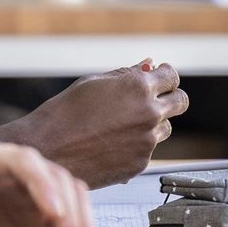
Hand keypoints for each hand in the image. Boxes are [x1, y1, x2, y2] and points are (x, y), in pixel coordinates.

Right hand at [0, 61, 188, 188]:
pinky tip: (111, 144)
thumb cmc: (63, 114)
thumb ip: (127, 74)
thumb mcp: (94, 83)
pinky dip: (136, 145)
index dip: (166, 77)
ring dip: (152, 124)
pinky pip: (148, 149)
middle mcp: (149, 112)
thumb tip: (150, 64)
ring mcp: (147, 140)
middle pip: (180, 102)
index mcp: (138, 86)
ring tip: (119, 126)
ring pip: (165, 127)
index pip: (172, 77)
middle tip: (156, 100)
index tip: (161, 79)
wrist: (47, 151)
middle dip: (170, 98)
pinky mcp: (141, 162)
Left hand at [0, 141, 94, 226]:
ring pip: (68, 195)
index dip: (41, 184)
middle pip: (55, 177)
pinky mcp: (32, 213)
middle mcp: (12, 170)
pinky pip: (65, 216)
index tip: (53, 213)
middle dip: (69, 210)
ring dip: (80, 222)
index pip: (23, 161)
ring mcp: (26, 190)